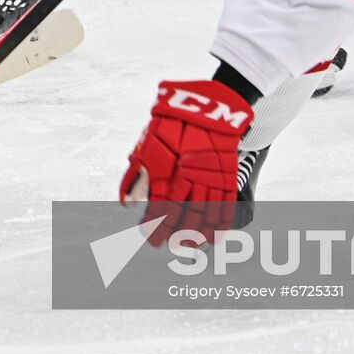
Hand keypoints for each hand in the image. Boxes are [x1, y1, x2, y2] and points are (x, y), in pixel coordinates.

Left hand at [120, 80, 254, 246]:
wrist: (205, 107)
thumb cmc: (170, 125)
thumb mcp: (146, 146)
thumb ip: (134, 177)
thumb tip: (126, 204)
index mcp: (165, 173)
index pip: (159, 212)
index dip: (155, 230)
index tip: (152, 240)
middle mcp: (188, 181)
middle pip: (182, 218)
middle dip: (175, 236)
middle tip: (170, 245)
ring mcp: (210, 180)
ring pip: (204, 216)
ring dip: (196, 235)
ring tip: (191, 246)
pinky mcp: (227, 177)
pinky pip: (226, 207)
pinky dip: (221, 225)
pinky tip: (215, 238)